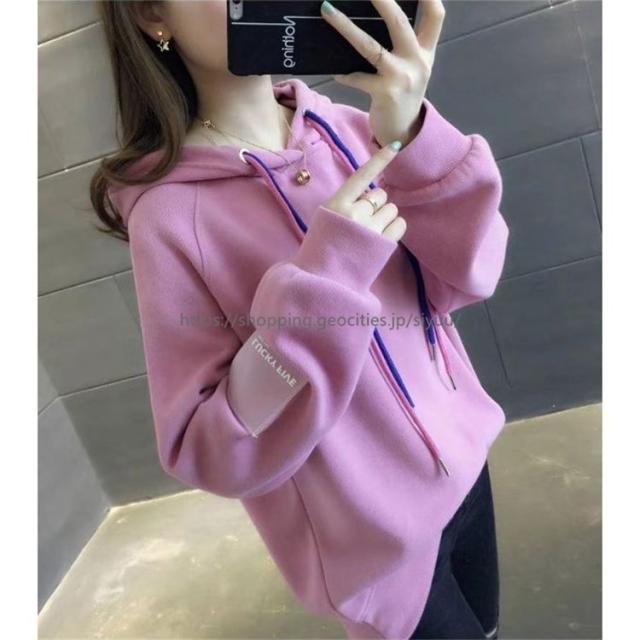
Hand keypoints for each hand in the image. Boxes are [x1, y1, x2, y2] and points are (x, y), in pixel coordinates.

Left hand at [320, 0, 445, 147]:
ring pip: (371, 47)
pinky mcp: (384, 93)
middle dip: (383, 1)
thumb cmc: (403, 96)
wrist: (404, 133)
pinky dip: (345, 74)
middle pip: (400, 23)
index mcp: (425, 53)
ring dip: (347, 28)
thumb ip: (405, 45)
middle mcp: (416, 62)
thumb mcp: (413, 69)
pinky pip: (357, 78)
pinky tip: (335, 70)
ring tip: (328, 11)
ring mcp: (401, 78)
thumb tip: (378, 17)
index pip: (435, 17)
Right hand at [323, 141, 406, 241]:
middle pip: (379, 195)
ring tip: (371, 233)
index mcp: (337, 203)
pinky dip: (395, 227)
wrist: (321, 280)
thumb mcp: (324, 219)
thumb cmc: (320, 249)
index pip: (362, 175)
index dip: (379, 160)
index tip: (394, 147)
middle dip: (376, 204)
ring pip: (392, 209)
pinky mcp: (383, 244)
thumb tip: (369, 195)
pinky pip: (400, 224)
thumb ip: (344, 204)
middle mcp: (354, 213)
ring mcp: (369, 228)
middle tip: (364, 222)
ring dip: (386, 217)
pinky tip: (383, 237)